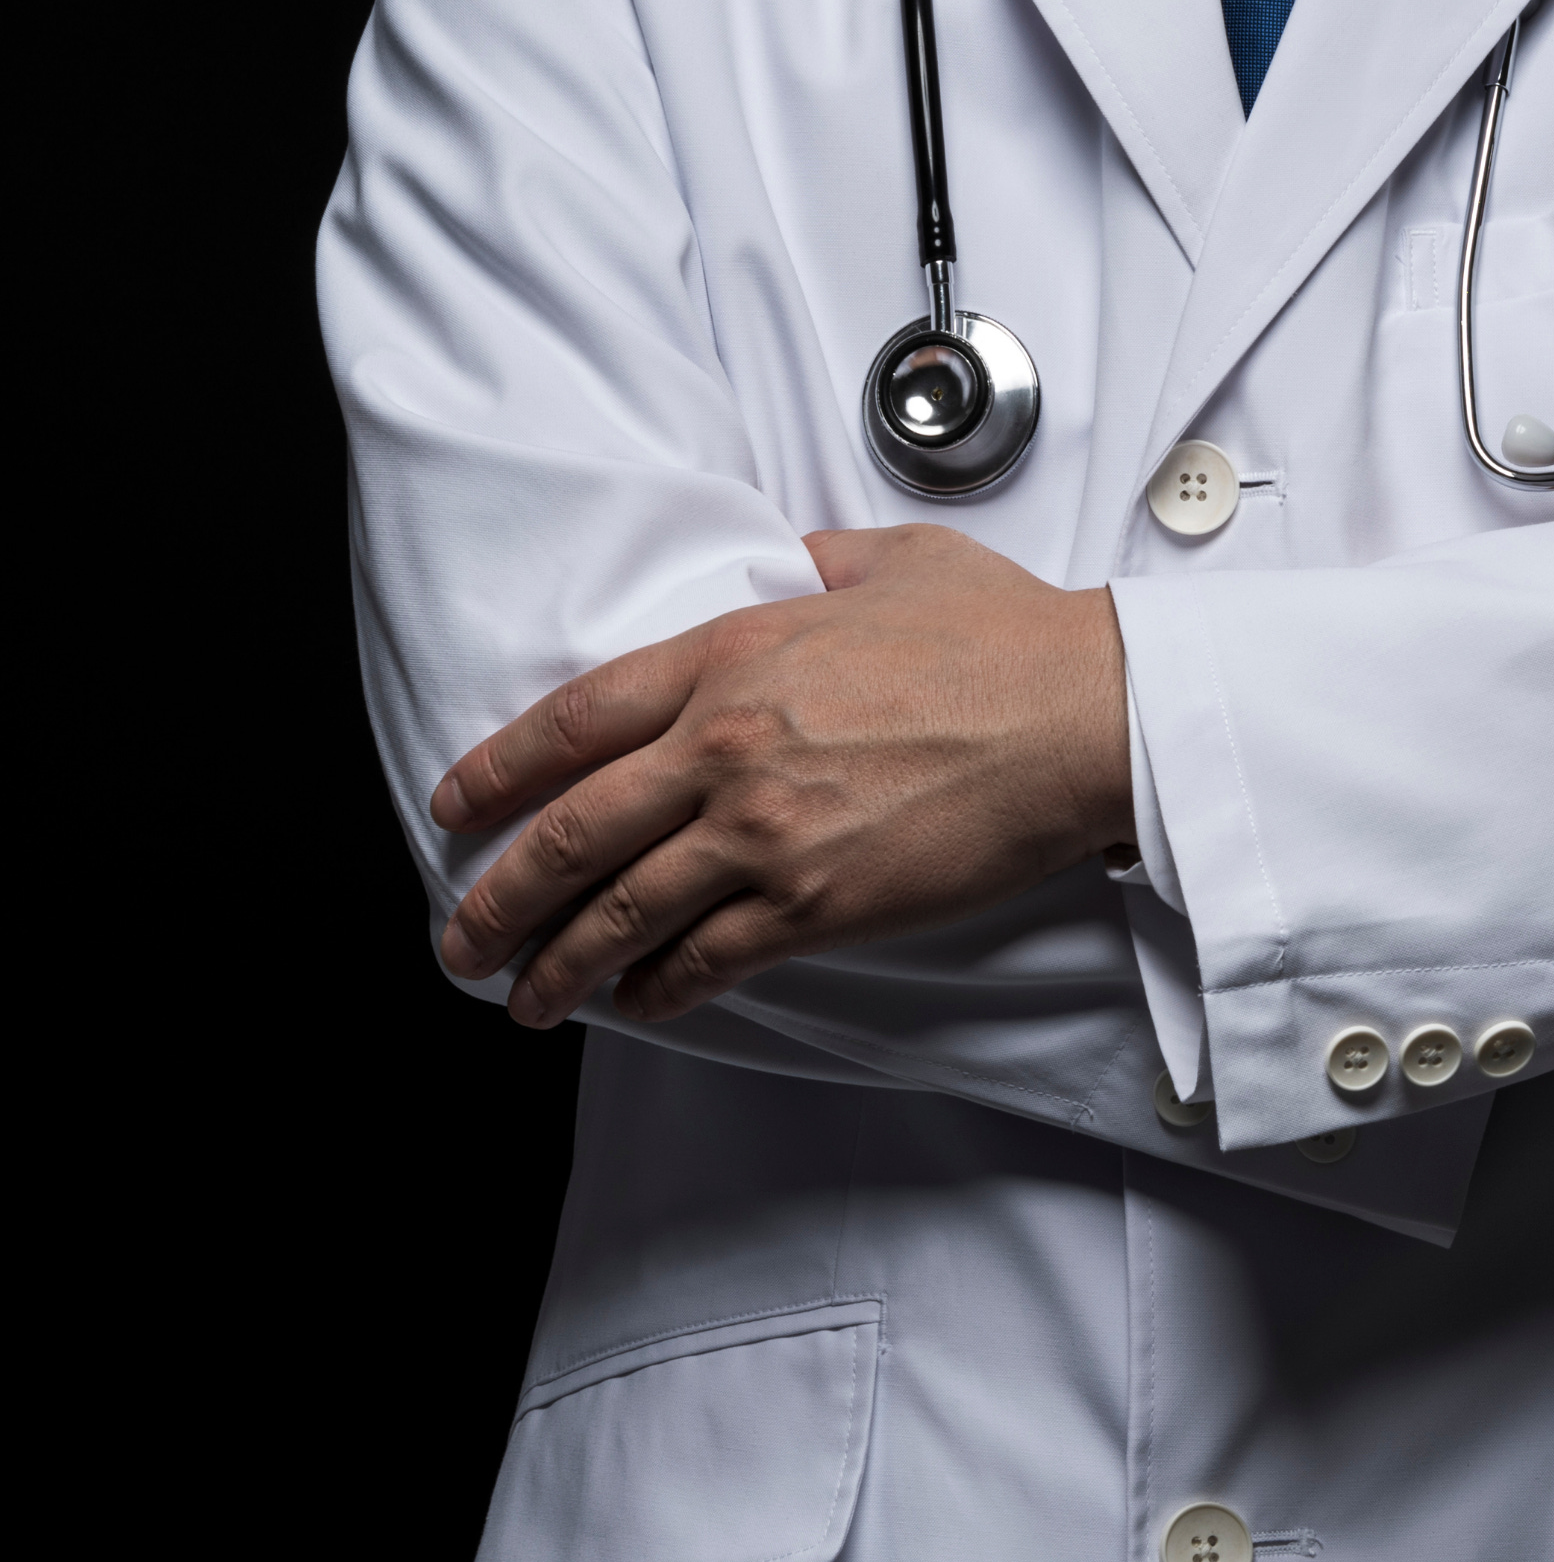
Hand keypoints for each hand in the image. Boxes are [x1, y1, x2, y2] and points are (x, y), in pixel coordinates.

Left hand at [431, 525, 1130, 1027]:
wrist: (1084, 713)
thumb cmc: (1009, 637)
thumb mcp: (895, 560)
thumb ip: (824, 559)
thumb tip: (800, 561)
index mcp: (732, 655)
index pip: (574, 720)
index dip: (498, 770)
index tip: (460, 807)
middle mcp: (726, 746)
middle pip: (572, 833)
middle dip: (499, 899)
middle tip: (462, 938)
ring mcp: (766, 832)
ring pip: (621, 912)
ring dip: (558, 965)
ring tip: (526, 997)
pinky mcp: (818, 901)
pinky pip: (710, 959)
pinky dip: (663, 989)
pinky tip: (642, 1001)